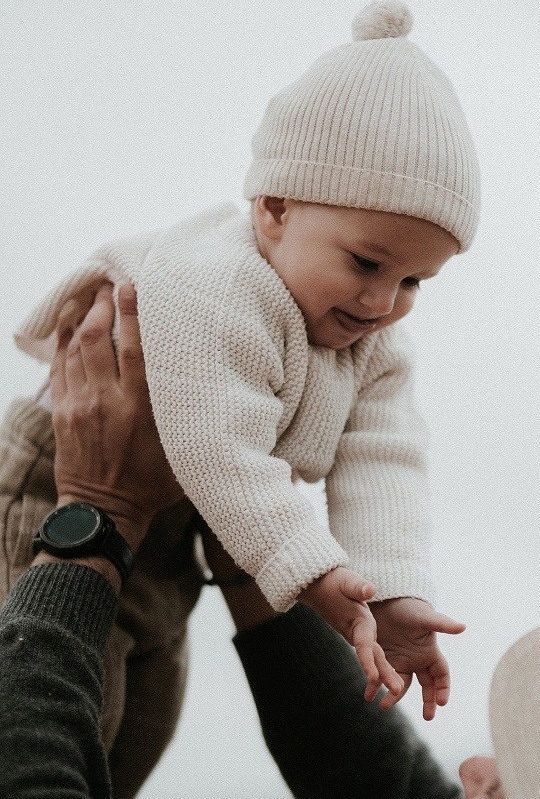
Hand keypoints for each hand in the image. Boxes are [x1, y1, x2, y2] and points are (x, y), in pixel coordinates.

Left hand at [50, 282, 182, 551]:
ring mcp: (79, 407)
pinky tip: (68, 328)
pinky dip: (62, 344)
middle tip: (106, 286)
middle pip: (96, 340)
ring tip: (89, 299)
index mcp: (140, 409)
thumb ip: (192, 419)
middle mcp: (107, 402)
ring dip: (80, 320)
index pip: (133, 349)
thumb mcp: (183, 453)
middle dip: (100, 307)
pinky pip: (58, 368)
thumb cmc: (152, 485)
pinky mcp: (62, 414)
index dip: (131, 313)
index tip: (130, 285)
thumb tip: (222, 392)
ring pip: (74, 350)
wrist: (105, 513)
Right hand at [298, 567, 403, 701]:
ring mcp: (358, 635)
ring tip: (398, 691)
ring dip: (385, 674)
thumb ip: (358, 586)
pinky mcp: (360, 634)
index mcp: (356, 621)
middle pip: (372, 656)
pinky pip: (371, 653)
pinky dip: (381, 666)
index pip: (363, 644)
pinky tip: (391, 678)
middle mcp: (357, 632)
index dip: (367, 661)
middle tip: (397, 691)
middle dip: (383, 674)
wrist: (318, 587)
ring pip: (373, 657)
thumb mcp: (346, 580)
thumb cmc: (333, 582)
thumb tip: (370, 590)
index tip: (373, 678)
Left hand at [369, 597, 464, 719]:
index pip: (441, 675)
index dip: (443, 688)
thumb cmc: (409, 607)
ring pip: (400, 685)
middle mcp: (416, 660)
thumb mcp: (424, 617)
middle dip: (428, 702)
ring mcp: (399, 661)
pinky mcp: (383, 660)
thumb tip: (463, 626)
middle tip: (428, 717)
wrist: (387, 600)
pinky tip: (368, 696)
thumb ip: (442, 624)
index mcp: (429, 652)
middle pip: (426, 686)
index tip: (442, 702)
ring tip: (384, 706)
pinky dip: (375, 688)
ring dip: (393, 697)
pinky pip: (380, 678)